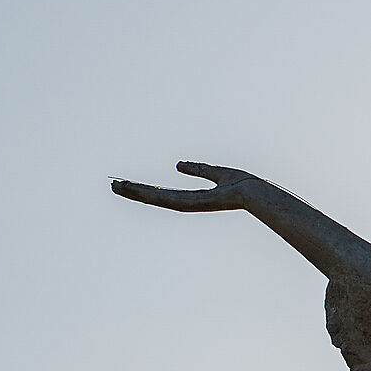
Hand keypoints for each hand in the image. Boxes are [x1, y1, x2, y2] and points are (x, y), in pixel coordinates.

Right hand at [111, 160, 260, 211]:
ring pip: (157, 199)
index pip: (165, 194)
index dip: (146, 189)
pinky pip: (167, 198)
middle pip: (156, 198)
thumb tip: (179, 165)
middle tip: (114, 186)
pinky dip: (150, 193)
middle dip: (135, 192)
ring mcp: (190, 205)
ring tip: (116, 186)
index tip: (129, 184)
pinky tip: (135, 188)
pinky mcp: (193, 202)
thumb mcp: (216, 172)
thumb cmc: (243, 185)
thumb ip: (199, 169)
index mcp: (194, 197)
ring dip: (136, 192)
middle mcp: (189, 203)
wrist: (256, 193)